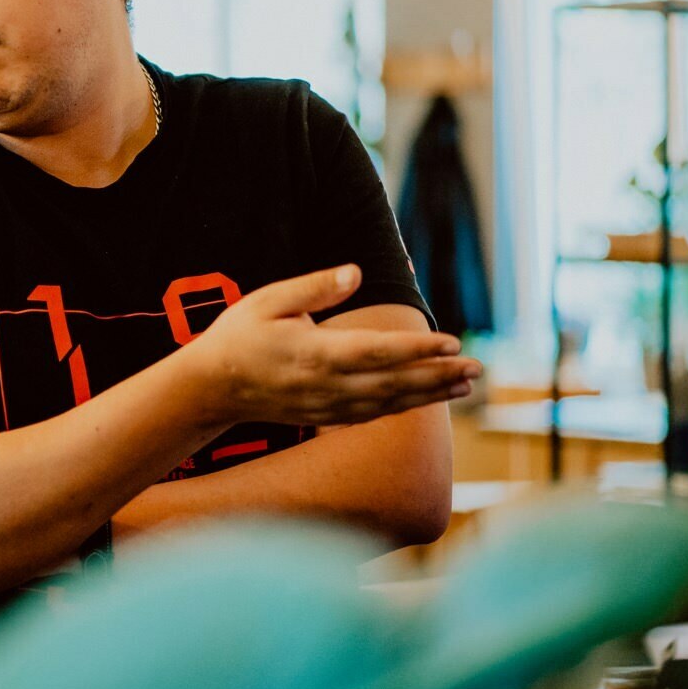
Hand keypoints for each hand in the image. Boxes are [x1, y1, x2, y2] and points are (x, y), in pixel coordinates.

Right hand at [180, 264, 480, 429]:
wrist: (210, 389)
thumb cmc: (237, 337)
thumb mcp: (268, 300)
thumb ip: (314, 287)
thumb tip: (355, 272)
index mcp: (314, 353)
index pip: (378, 352)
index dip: (419, 349)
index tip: (453, 342)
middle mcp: (326, 385)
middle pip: (394, 383)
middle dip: (439, 376)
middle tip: (478, 368)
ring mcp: (326, 406)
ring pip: (389, 403)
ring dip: (430, 394)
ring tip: (465, 384)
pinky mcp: (324, 416)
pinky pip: (372, 415)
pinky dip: (403, 408)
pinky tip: (426, 400)